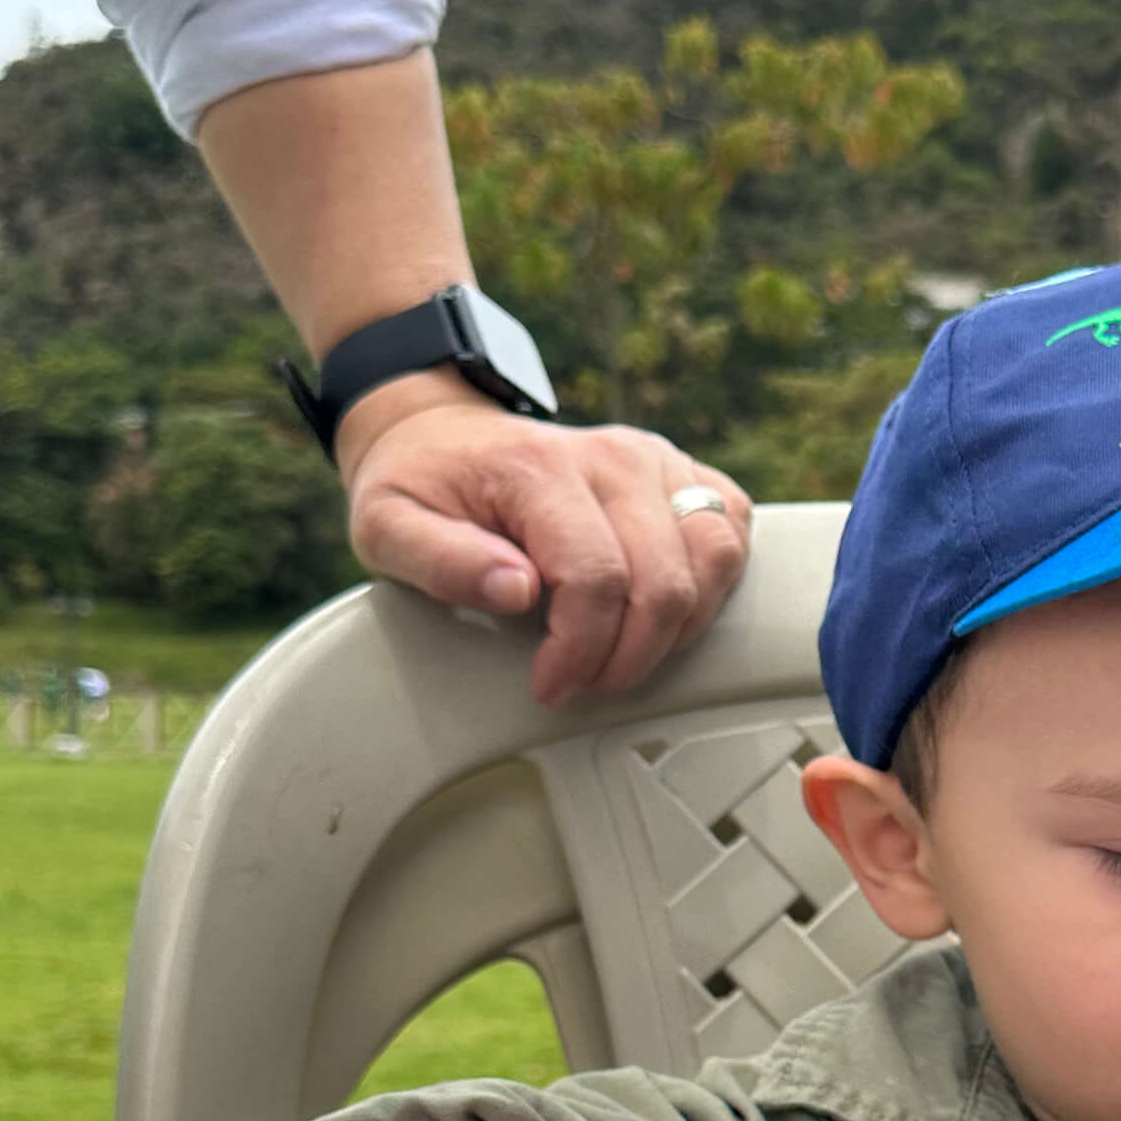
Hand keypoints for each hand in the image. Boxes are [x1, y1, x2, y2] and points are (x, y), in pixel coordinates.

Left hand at [338, 382, 753, 704]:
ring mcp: (655, 460)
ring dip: (680, 628)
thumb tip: (517, 591)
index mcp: (540, 469)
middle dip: (630, 656)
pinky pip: (732, 529)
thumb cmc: (424, 486)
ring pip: (716, 557)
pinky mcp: (683, 471)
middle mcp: (613, 457)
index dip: (582, 651)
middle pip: (665, 580)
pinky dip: (713, 584)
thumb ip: (443, 561)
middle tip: (587, 681)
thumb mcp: (388, 527)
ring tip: (625, 653)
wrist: (446, 437)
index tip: (550, 683)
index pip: (596, 577)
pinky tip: (666, 611)